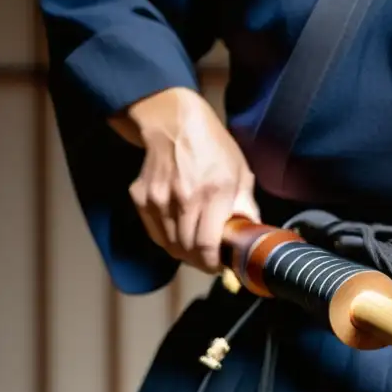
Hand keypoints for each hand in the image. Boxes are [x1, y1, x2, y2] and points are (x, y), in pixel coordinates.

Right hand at [113, 87, 259, 272]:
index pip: (207, 246)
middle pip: (187, 250)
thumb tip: (252, 235)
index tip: (221, 266)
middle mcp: (184, 198)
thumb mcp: (241, 173)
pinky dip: (168, 241)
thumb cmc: (214, 148)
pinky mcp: (140, 198)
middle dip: (200, 262)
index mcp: (214, 193)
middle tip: (211, 260)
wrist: (174, 124)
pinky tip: (180, 235)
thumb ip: (246, 206)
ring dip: (184, 254)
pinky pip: (155, 233)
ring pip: (169, 245)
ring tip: (197, 249)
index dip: (213, 264)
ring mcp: (158, 198)